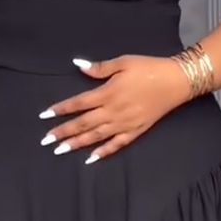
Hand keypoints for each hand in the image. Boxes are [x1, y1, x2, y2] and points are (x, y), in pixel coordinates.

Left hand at [39, 55, 189, 161]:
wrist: (176, 81)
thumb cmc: (149, 68)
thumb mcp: (123, 62)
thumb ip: (100, 68)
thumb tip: (78, 65)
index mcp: (108, 93)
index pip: (78, 103)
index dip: (61, 109)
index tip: (45, 116)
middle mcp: (113, 111)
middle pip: (83, 123)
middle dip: (63, 132)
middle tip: (46, 141)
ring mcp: (124, 124)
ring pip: (96, 136)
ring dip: (77, 144)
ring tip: (60, 151)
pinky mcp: (135, 131)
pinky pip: (116, 144)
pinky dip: (103, 152)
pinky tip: (91, 159)